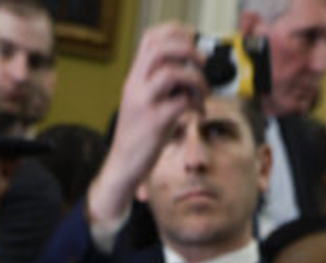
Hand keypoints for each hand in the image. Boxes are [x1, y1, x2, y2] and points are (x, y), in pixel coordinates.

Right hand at [86, 22, 206, 227]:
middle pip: (161, 49)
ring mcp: (144, 104)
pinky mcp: (155, 123)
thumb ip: (161, 85)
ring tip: (202, 93)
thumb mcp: (144, 103)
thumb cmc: (139, 136)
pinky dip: (195, 104)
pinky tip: (197, 112)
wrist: (122, 167)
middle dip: (188, 50)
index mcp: (134, 79)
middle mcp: (135, 86)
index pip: (150, 39)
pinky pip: (181, 103)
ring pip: (172, 73)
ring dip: (195, 79)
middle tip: (201, 63)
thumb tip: (192, 71)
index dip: (174, 33)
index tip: (192, 41)